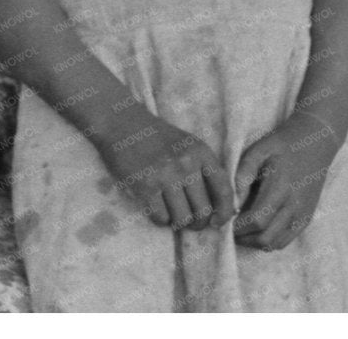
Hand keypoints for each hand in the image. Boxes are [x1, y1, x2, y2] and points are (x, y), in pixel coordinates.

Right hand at [90, 106, 235, 229]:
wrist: (122, 123)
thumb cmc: (158, 139)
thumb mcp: (188, 146)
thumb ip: (205, 172)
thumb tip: (223, 211)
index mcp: (201, 152)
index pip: (224, 190)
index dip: (225, 212)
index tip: (217, 222)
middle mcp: (186, 163)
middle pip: (203, 211)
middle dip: (197, 223)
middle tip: (188, 220)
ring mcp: (164, 175)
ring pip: (182, 219)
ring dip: (178, 222)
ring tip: (171, 212)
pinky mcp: (144, 186)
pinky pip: (161, 218)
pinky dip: (160, 218)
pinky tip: (155, 206)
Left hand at [232, 111, 341, 250]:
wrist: (315, 144)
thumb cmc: (281, 146)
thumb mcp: (258, 150)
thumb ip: (243, 174)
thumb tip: (233, 201)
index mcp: (281, 188)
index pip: (257, 220)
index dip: (238, 227)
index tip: (224, 220)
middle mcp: (295, 206)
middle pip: (265, 238)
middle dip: (243, 238)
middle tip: (229, 227)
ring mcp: (303, 215)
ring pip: (275, 244)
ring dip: (254, 242)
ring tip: (241, 228)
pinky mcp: (306, 219)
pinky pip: (285, 241)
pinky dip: (268, 241)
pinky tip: (258, 228)